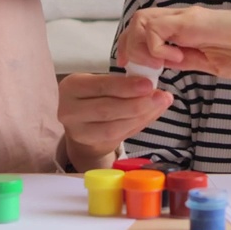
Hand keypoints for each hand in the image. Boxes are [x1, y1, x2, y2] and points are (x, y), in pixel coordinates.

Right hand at [57, 72, 172, 170]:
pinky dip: (139, 125)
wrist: (82, 124)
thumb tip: (153, 86)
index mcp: (72, 86)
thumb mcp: (101, 84)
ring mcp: (78, 132)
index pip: (100, 86)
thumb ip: (123, 84)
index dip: (125, 86)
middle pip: (106, 110)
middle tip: (159, 97)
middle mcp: (70, 110)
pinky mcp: (91, 145)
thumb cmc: (95, 97)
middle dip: (137, 104)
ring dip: (141, 116)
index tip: (148, 84)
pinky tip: (152, 114)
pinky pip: (119, 137)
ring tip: (160, 105)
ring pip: (113, 127)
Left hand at [118, 4, 230, 80]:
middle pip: (138, 23)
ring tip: (157, 66)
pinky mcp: (193, 20)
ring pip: (141, 21)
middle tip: (137, 70)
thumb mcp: (214, 65)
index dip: (136, 51)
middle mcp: (184, 21)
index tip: (141, 73)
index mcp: (189, 32)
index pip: (149, 33)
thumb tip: (170, 64)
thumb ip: (191, 61)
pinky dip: (154, 46)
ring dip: (140, 46)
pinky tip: (172, 60)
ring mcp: (187, 18)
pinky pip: (157, 28)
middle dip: (129, 47)